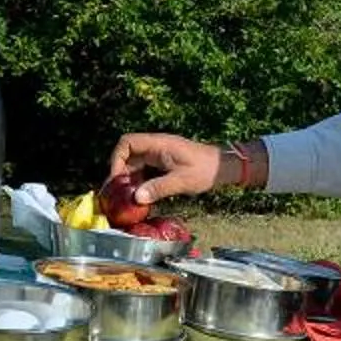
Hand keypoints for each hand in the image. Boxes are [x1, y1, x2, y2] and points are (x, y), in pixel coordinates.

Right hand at [107, 132, 221, 207]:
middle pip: (128, 155)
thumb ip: (159, 188)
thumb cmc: (205, 170)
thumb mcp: (182, 181)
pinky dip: (139, 182)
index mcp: (158, 144)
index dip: (117, 158)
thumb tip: (136, 198)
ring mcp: (159, 155)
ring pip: (135, 164)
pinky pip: (144, 170)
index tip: (117, 179)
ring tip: (126, 198)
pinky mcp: (163, 163)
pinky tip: (140, 196)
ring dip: (129, 179)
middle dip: (120, 173)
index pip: (127, 143)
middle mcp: (155, 147)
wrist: (223, 166)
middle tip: (118, 194)